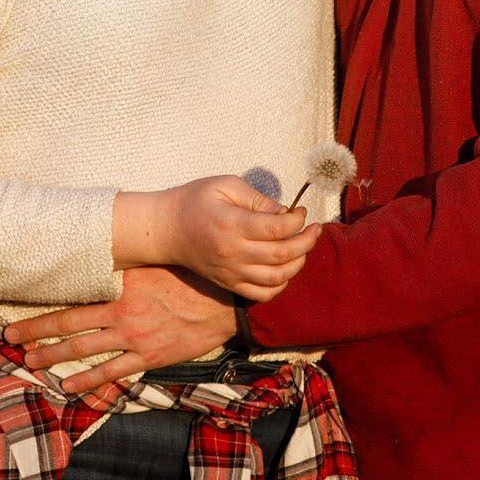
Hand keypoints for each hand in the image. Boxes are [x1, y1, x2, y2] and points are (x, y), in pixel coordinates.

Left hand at [10, 266, 239, 392]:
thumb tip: (101, 255)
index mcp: (121, 284)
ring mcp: (133, 336)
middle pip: (68, 323)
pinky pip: (111, 371)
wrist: (226, 303)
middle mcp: (122, 310)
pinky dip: (87, 381)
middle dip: (35, 331)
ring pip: (83, 349)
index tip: (20, 305)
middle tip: (9, 338)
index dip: (44, 303)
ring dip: (53, 356)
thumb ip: (128, 265)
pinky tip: (67, 387)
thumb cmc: (192, 276)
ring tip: (30, 360)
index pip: (73, 294)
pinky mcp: (148, 356)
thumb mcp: (156, 262)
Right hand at [169, 175, 318, 299]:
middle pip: (283, 254)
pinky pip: (262, 294)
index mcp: (231, 224)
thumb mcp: (225, 185)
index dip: (297, 220)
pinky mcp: (228, 284)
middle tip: (314, 229)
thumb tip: (285, 212)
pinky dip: (280, 285)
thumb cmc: (195, 201)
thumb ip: (257, 198)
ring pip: (277, 278)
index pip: (277, 228)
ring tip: (302, 247)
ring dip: (298, 263)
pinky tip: (284, 268)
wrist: (165, 229)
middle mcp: (232, 252)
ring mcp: (231, 272)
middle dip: (307, 241)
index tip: (301, 210)